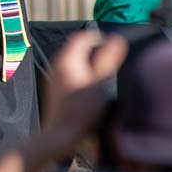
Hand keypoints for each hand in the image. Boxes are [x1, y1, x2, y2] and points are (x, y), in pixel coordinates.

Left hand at [40, 31, 127, 153]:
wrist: (60, 135)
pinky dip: (82, 73)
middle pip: (78, 48)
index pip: (83, 36)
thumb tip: (117, 39)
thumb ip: (108, 59)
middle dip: (95, 51)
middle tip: (112, 61)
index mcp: (67, 59)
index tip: (114, 48)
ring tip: (105, 75)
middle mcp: (57, 64)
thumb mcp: (100, 82)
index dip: (100, 38)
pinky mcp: (55, 88)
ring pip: (74, 61)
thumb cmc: (82, 110)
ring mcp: (54, 76)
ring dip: (89, 63)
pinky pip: (70, 73)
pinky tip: (92, 88)